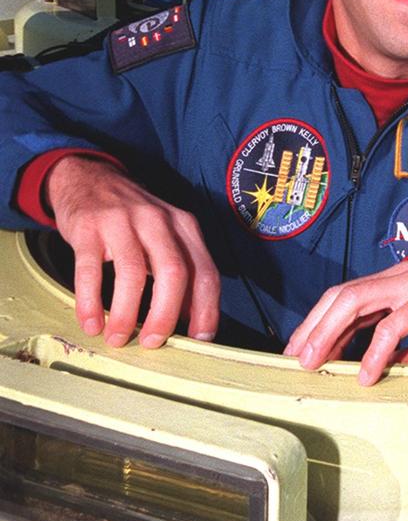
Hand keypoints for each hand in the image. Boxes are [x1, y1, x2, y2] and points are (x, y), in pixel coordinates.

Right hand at [45, 156, 219, 349]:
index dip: (206, 309)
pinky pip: (90, 270)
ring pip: (133, 272)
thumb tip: (194, 320)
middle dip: (166, 314)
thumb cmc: (133, 218)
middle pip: (174, 272)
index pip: (206, 271)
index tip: (199, 340)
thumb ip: (182, 270)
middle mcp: (157, 220)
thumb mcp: (166, 234)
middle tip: (153, 343)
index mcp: (184, 226)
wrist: (89, 178)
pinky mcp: (88, 227)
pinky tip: (91, 323)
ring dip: (126, 313)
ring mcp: (122, 221)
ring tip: (118, 339)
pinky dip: (90, 302)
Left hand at [284, 260, 407, 385]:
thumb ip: (395, 352)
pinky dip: (374, 352)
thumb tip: (361, 372)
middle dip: (313, 326)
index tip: (299, 349)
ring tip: (315, 362)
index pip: (345, 297)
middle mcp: (402, 276)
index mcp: (397, 284)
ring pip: (356, 300)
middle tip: (296, 357)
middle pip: (341, 294)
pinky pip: (392, 325)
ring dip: (329, 332)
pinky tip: (366, 375)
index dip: (317, 322)